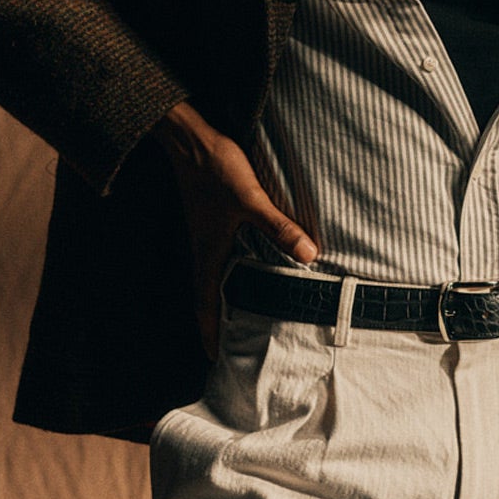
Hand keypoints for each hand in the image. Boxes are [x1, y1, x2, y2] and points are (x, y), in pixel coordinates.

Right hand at [156, 99, 318, 353]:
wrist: (190, 139)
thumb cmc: (214, 168)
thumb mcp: (250, 198)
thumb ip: (278, 227)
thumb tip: (308, 255)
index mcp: (208, 254)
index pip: (205, 306)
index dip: (211, 334)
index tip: (216, 359)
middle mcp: (205, 252)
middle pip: (210, 299)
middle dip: (221, 326)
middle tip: (235, 349)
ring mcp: (209, 238)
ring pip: (217, 280)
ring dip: (226, 301)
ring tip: (244, 320)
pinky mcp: (214, 223)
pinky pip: (223, 260)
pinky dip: (234, 276)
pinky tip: (251, 274)